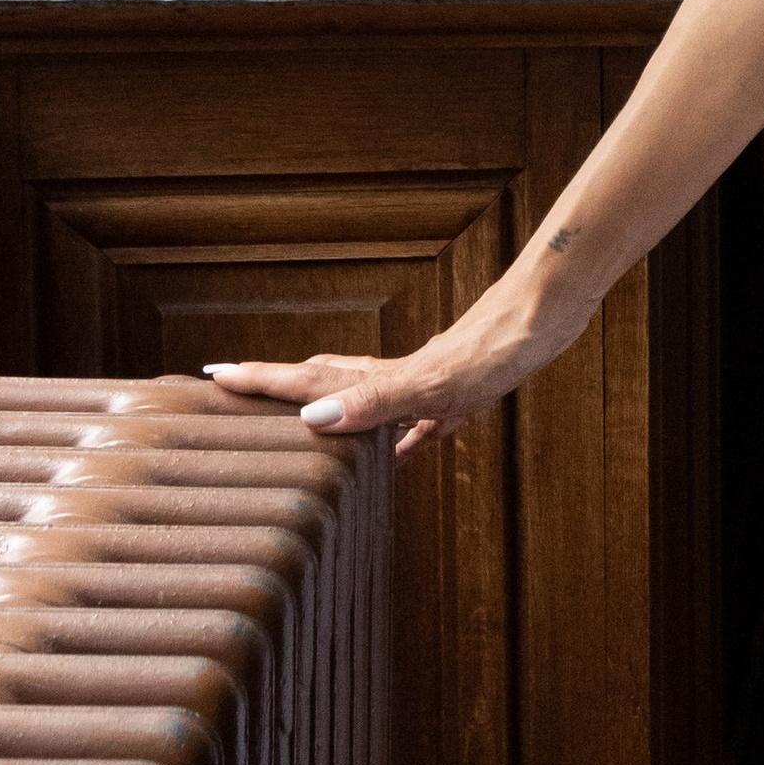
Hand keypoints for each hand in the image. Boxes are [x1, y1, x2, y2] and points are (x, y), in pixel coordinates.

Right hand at [202, 265, 587, 464]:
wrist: (552, 314)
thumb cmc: (501, 344)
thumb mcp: (435, 382)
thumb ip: (376, 400)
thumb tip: (312, 419)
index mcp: (383, 376)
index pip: (307, 381)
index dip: (261, 381)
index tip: (211, 375)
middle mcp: (398, 376)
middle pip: (326, 382)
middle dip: (281, 387)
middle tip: (237, 387)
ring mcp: (429, 381)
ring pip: (368, 397)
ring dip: (334, 408)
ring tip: (304, 425)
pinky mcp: (464, 389)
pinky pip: (421, 419)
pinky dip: (403, 436)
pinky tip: (404, 451)